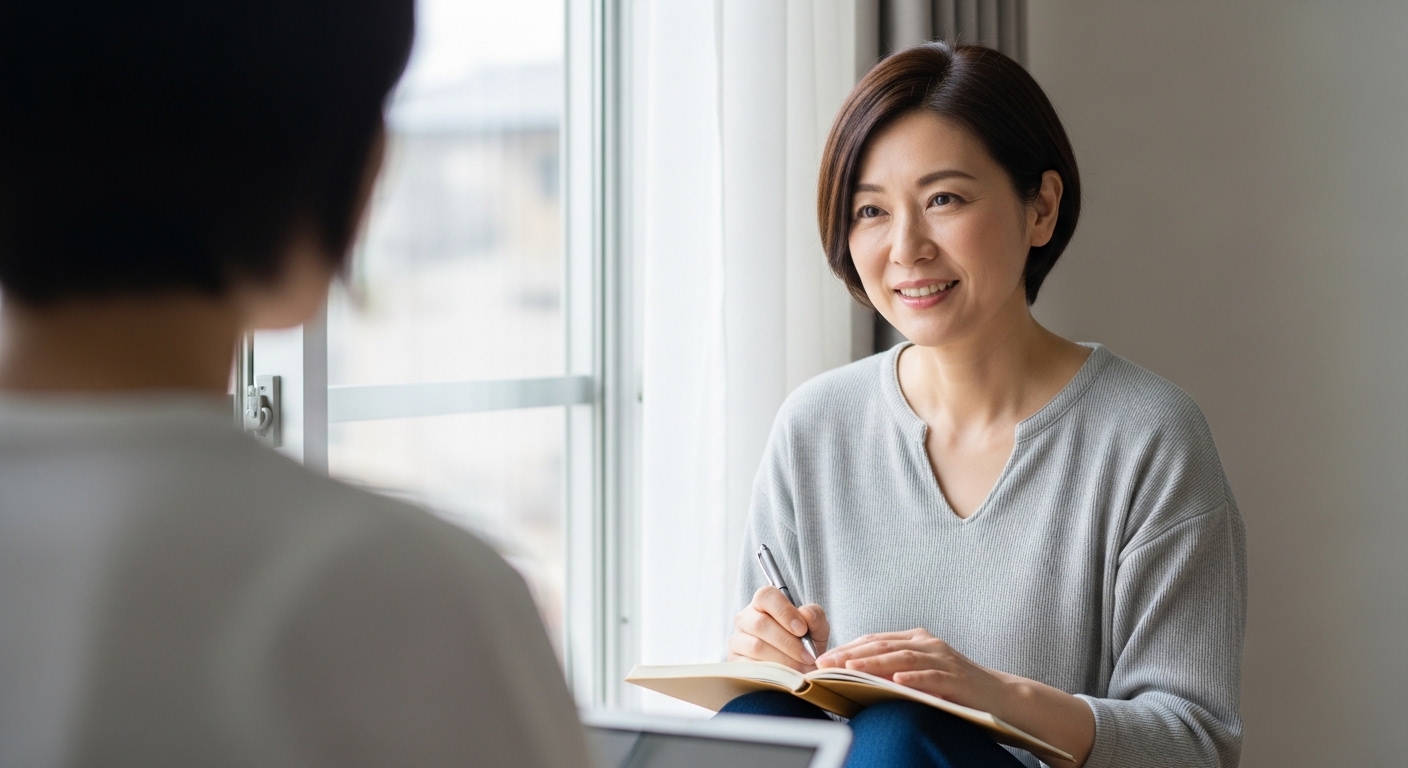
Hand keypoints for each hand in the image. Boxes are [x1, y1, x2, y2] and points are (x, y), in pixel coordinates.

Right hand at [727, 586, 829, 670]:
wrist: (795, 671)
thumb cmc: (804, 644)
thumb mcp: (816, 628)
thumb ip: (815, 616)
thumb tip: (806, 614)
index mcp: (763, 603)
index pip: (766, 596)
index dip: (785, 612)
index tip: (802, 629)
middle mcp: (745, 618)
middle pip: (761, 624)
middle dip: (788, 643)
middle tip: (808, 657)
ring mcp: (737, 641)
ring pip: (756, 646)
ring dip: (783, 660)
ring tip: (801, 669)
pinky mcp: (735, 663)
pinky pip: (750, 667)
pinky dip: (772, 673)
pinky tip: (786, 676)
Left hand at [819, 628, 1095, 766]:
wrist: (1001, 697)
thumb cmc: (956, 690)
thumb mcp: (921, 676)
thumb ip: (894, 671)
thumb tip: (856, 678)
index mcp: (917, 640)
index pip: (876, 639)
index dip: (849, 646)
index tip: (823, 657)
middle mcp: (928, 644)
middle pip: (883, 644)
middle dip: (852, 652)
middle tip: (826, 661)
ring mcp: (943, 658)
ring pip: (902, 657)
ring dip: (874, 662)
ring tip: (851, 666)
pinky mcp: (957, 677)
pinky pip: (932, 676)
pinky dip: (914, 676)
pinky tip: (896, 680)